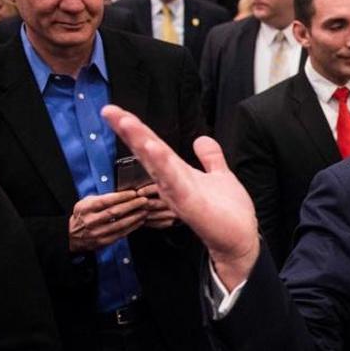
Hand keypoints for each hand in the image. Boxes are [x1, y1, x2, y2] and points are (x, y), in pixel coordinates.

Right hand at [68, 190, 147, 251]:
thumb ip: (101, 198)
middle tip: (144, 200)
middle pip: (115, 212)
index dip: (121, 197)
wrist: (72, 236)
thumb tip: (122, 193)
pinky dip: (132, 227)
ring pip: (120, 224)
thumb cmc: (83, 216)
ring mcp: (97, 233)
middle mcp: (91, 221)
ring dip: (135, 217)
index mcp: (86, 208)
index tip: (133, 193)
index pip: (106, 201)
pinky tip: (140, 221)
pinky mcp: (103, 241)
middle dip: (132, 205)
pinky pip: (121, 233)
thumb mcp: (86, 203)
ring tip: (145, 210)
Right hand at [101, 105, 259, 289]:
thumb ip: (209, 157)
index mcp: (178, 173)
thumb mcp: (219, 176)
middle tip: (110, 111)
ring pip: (156, 163)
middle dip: (130, 131)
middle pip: (148, 151)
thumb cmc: (228, 213)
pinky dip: (163, 165)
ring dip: (141, 142)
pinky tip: (153, 149)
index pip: (153, 146)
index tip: (115, 111)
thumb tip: (201, 138)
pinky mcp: (188, 203)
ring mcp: (178, 193)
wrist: (239, 240)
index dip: (136, 129)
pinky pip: (173, 181)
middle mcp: (173, 182)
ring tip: (126, 122)